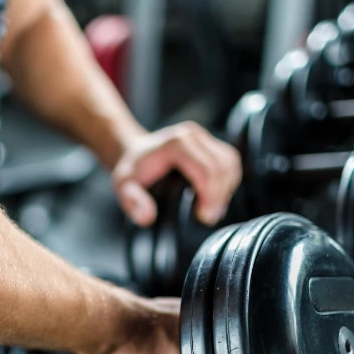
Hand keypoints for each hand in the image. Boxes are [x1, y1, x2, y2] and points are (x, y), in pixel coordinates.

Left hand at [112, 121, 241, 226]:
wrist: (135, 152)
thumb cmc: (133, 171)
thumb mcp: (124, 187)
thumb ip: (133, 201)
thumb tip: (147, 217)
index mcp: (176, 143)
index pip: (206, 169)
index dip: (210, 195)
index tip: (204, 217)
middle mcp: (192, 136)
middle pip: (222, 166)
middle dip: (220, 195)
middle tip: (209, 218)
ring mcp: (203, 137)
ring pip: (230, 163)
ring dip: (227, 188)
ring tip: (213, 210)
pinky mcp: (211, 143)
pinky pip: (230, 161)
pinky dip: (228, 181)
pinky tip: (217, 197)